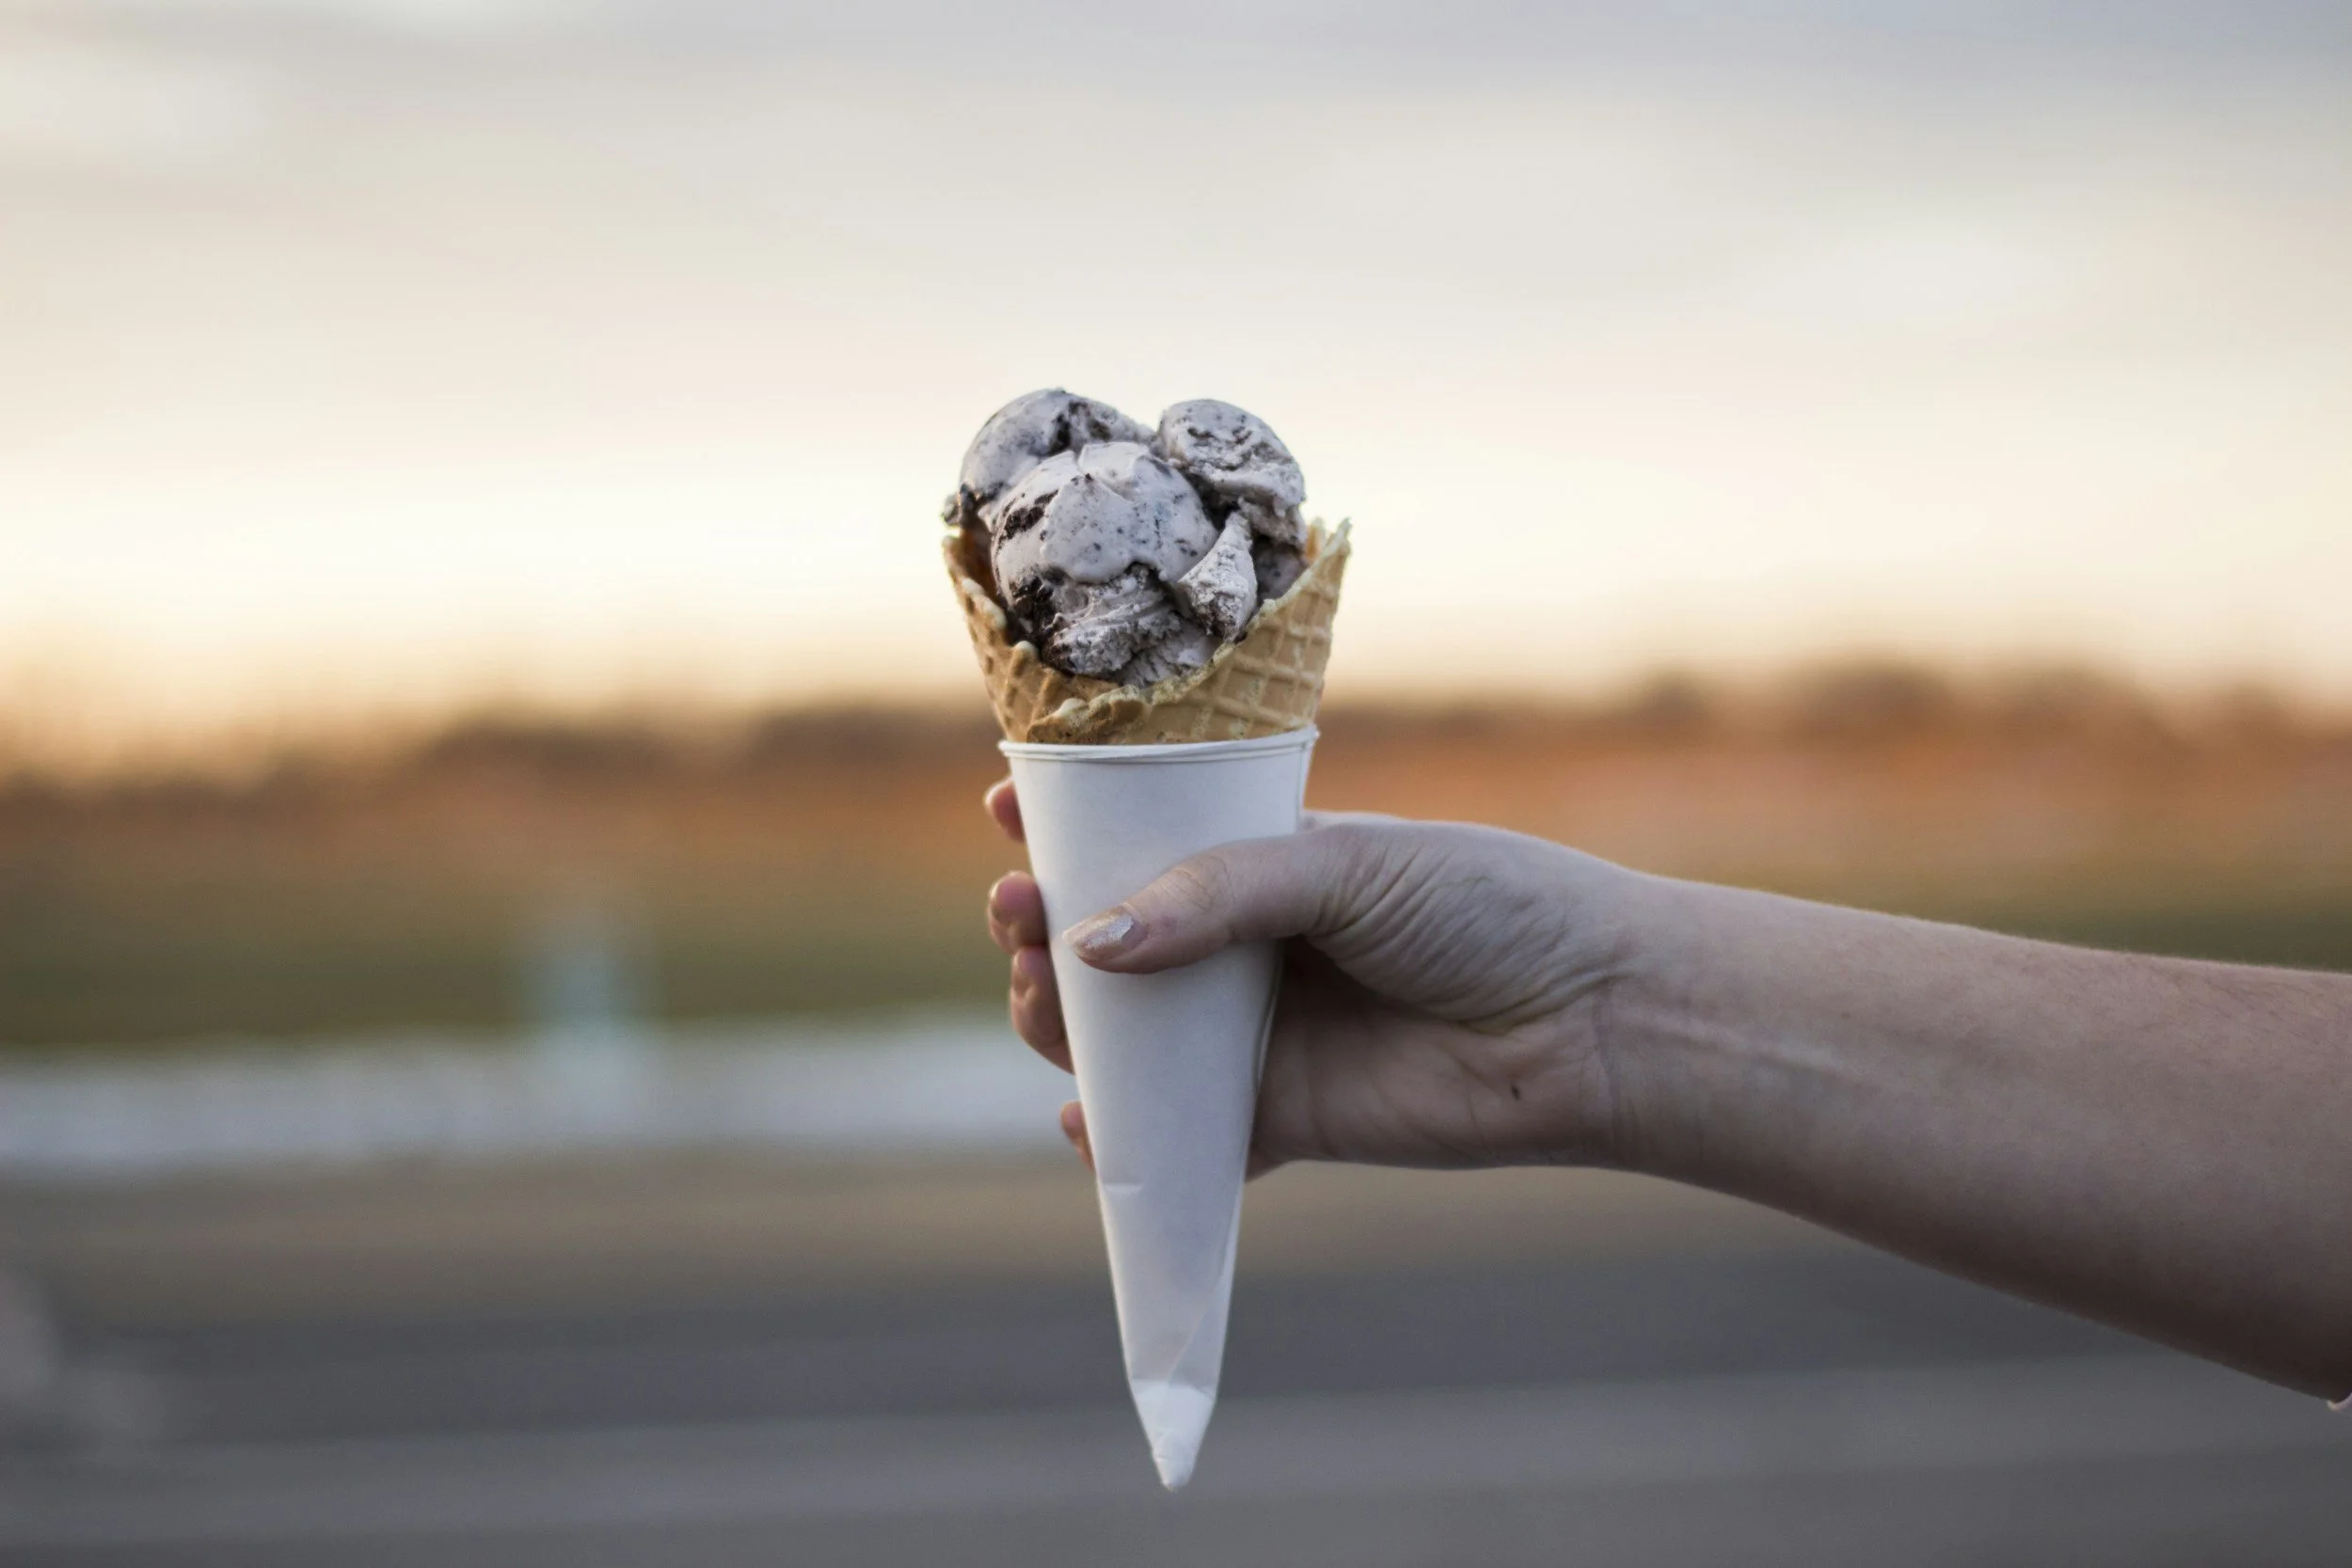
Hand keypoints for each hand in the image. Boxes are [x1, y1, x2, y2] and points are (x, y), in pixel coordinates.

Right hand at [982, 780, 1648, 1175]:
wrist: (1593, 1020)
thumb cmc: (1489, 908)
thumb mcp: (1345, 864)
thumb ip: (1219, 895)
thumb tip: (1093, 940)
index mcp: (1268, 862)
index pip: (1146, 839)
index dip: (1071, 826)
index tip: (1009, 805)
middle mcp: (1252, 949)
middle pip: (1112, 945)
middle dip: (1046, 926)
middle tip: (1017, 909)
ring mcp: (1263, 1036)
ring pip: (1129, 1039)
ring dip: (1066, 1020)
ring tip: (1043, 992)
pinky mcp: (1283, 1121)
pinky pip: (1183, 1138)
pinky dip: (1126, 1138)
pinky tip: (1089, 1122)